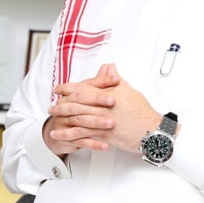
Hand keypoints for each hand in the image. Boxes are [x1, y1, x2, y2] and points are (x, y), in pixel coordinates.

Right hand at [43, 64, 118, 155]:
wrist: (56, 134)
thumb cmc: (74, 112)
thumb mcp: (87, 96)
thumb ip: (99, 83)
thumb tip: (110, 66)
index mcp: (71, 95)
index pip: (86, 86)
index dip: (101, 82)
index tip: (117, 80)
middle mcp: (65, 107)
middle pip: (80, 101)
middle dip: (97, 100)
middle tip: (113, 101)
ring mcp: (64, 122)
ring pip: (80, 121)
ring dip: (96, 122)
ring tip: (111, 124)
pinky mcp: (66, 138)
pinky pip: (80, 141)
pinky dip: (93, 143)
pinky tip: (105, 145)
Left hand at [47, 63, 163, 154]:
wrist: (152, 130)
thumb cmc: (142, 112)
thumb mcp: (129, 91)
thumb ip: (116, 80)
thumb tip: (109, 67)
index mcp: (109, 92)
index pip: (85, 87)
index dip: (69, 87)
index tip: (59, 88)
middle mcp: (104, 105)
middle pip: (78, 102)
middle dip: (62, 103)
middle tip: (51, 105)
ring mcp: (104, 119)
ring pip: (78, 117)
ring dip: (62, 117)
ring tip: (52, 118)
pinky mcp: (105, 134)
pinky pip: (83, 134)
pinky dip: (69, 134)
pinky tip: (59, 135)